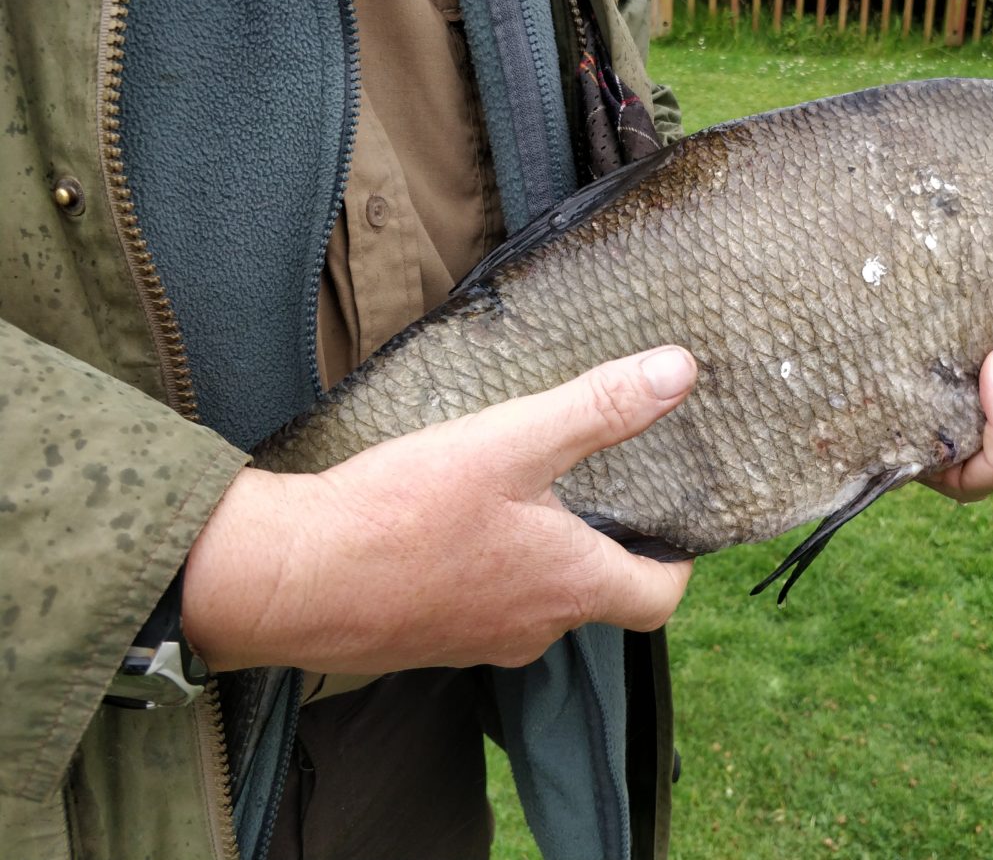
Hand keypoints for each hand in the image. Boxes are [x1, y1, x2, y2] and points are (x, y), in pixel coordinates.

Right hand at [184, 347, 697, 672]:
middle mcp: (533, 629)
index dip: (676, 563)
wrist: (289, 579)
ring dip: (539, 556)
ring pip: (534, 600)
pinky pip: (478, 606)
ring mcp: (477, 643)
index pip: (658, 597)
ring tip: (524, 496)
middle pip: (597, 595)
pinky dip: (484, 569)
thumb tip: (679, 373)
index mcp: (570, 585)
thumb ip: (598, 409)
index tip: (672, 524)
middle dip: (603, 545)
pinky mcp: (427, 641)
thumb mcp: (513, 441)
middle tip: (597, 489)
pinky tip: (453, 525)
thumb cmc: (404, 513)